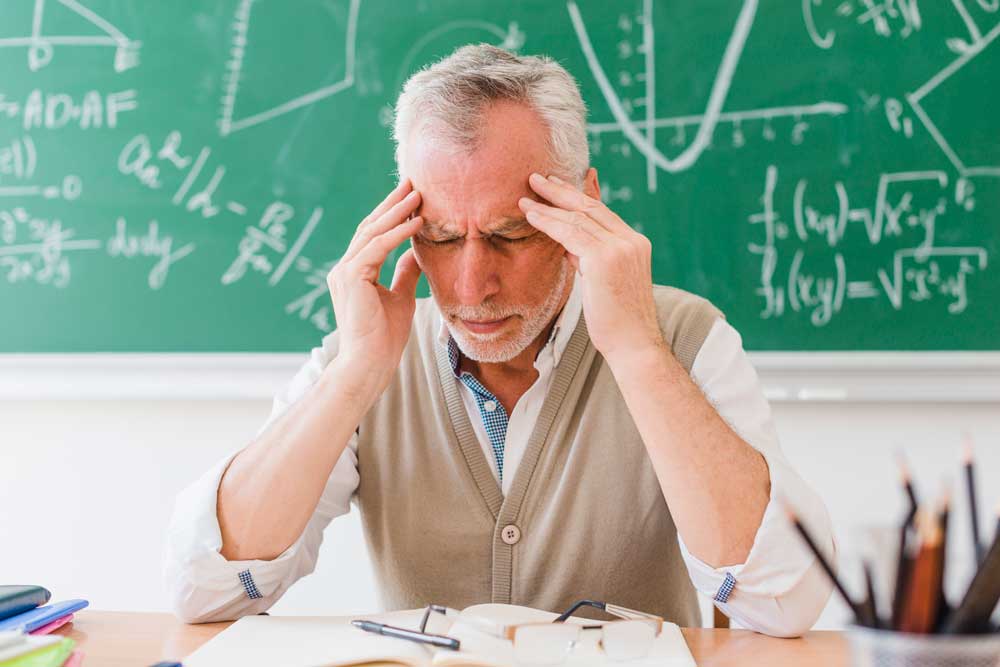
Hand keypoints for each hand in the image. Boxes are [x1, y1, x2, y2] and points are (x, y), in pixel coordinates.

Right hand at [327, 179, 423, 396]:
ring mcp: (344, 272)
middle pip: (369, 226)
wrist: (370, 364)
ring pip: (372, 232)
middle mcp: (344, 268)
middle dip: (392, 203)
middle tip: (413, 182)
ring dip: (397, 212)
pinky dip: (397, 233)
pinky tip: (417, 222)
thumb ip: (405, 273)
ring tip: (418, 194)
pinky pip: (376, 248)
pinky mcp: (351, 278)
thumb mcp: (400, 297)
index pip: (373, 234)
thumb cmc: (384, 338)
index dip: (391, 214)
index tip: (412, 196)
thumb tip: (416, 252)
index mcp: (353, 272)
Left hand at [518, 172, 663, 365]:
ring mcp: (620, 248)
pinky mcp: (605, 259)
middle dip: (561, 191)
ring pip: (578, 218)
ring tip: (526, 197)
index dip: (578, 196)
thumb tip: (568, 248)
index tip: (558, 185)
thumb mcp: (603, 284)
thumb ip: (589, 260)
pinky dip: (548, 222)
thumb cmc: (617, 323)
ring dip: (548, 205)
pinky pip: (570, 233)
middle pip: (590, 207)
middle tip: (537, 178)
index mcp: (635, 244)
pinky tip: (531, 216)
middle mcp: (631, 241)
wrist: (634, 345)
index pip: (602, 212)